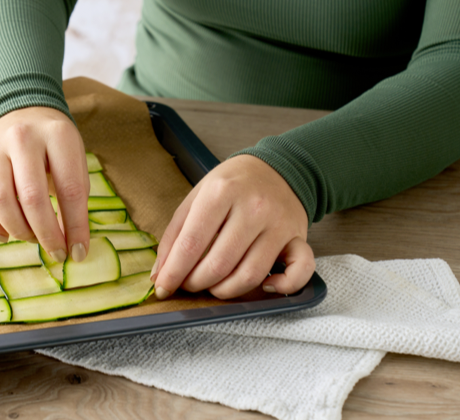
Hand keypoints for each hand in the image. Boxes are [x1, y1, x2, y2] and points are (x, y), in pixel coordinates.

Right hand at [0, 106, 89, 262]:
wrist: (22, 109)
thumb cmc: (54, 144)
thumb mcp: (75, 159)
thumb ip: (75, 197)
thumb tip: (73, 244)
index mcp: (57, 135)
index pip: (69, 189)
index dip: (75, 226)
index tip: (79, 252)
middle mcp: (22, 138)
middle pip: (32, 197)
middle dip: (47, 234)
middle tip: (57, 253)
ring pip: (0, 201)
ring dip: (19, 231)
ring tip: (34, 239)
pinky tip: (4, 235)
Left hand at [151, 154, 313, 299]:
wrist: (278, 167)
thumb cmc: (233, 184)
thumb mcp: (197, 197)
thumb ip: (175, 234)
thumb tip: (160, 274)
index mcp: (221, 192)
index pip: (192, 244)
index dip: (174, 273)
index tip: (163, 287)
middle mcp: (253, 208)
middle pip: (219, 264)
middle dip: (196, 283)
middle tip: (188, 284)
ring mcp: (278, 224)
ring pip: (250, 275)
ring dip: (225, 291)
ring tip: (213, 286)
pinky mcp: (298, 236)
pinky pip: (299, 270)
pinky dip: (283, 286)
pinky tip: (265, 286)